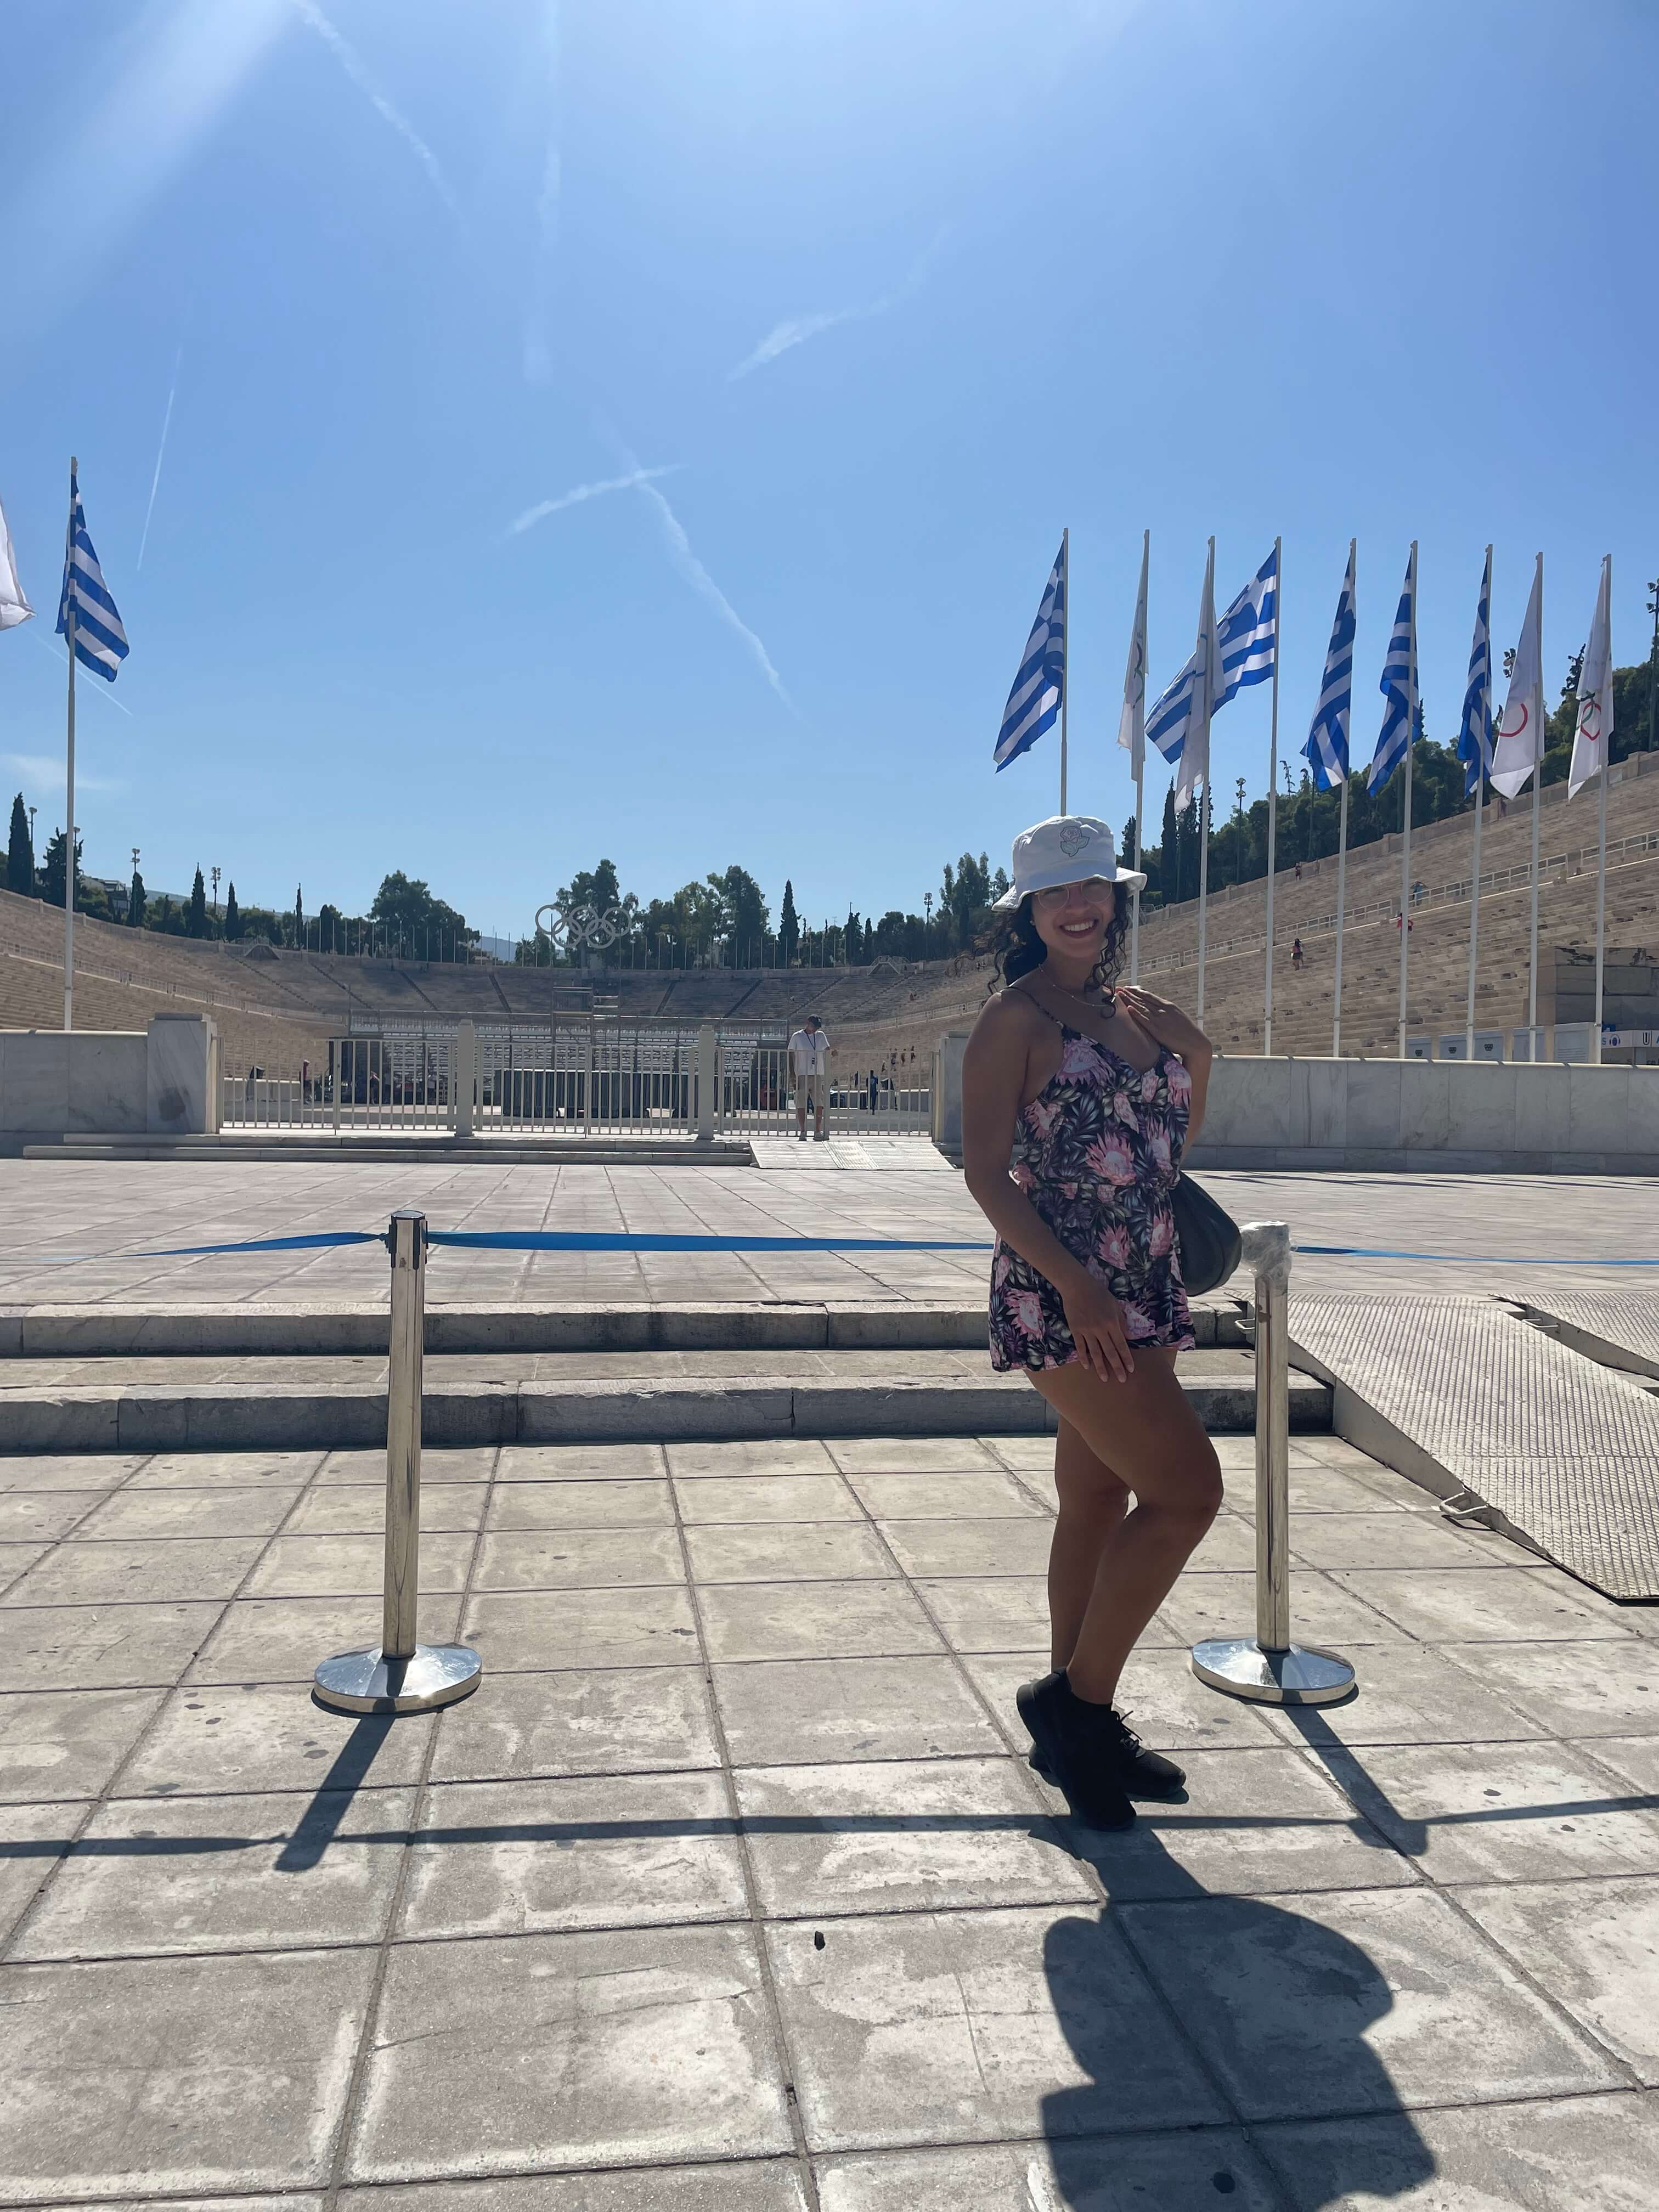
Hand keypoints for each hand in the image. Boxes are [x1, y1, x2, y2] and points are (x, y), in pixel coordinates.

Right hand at [1060, 1268, 1134, 1382]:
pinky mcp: (1075, 1330)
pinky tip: (1087, 1366)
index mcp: (1112, 1323)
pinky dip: (1083, 1358)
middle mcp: (1100, 1329)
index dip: (1126, 1358)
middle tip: (1121, 1379)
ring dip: (1100, 1367)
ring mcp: (1087, 1331)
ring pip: (1095, 1353)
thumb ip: (1121, 1321)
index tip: (1131, 1369)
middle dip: (1117, 1367)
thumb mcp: (1115, 1305)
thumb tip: (1128, 1337)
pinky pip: (1080, 1347)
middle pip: (1110, 1352)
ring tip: (1105, 1378)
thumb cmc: (1099, 1293)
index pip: (1121, 1345)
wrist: (1077, 1286)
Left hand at [1114, 985, 1211, 1061]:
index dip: (1137, 991)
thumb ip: (1166, 1012)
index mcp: (1168, 1005)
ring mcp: (1160, 1019)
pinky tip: (1128, 1008)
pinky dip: (1136, 1013)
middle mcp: (1163, 1010)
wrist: (1195, 1042)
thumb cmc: (1186, 1032)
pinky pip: (1145, 1020)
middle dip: (1129, 993)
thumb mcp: (1177, 1016)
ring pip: (1141, 1007)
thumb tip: (1157, 1010)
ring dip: (1129, 1000)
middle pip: (1143, 999)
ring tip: (1119, 994)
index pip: (1149, 996)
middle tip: (1118, 988)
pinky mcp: (1158, 1030)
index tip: (1127, 987)